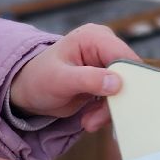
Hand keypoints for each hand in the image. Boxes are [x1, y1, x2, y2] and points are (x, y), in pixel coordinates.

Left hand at [9, 24, 139, 132]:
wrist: (30, 91)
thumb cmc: (39, 79)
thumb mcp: (60, 80)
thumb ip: (88, 80)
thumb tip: (117, 83)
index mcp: (94, 37)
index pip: (123, 56)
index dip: (128, 79)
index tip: (120, 104)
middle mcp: (105, 46)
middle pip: (129, 75)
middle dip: (115, 101)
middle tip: (96, 120)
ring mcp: (106, 64)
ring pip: (125, 90)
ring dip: (109, 111)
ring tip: (89, 122)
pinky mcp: (107, 80)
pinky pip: (117, 98)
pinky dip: (105, 112)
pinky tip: (89, 119)